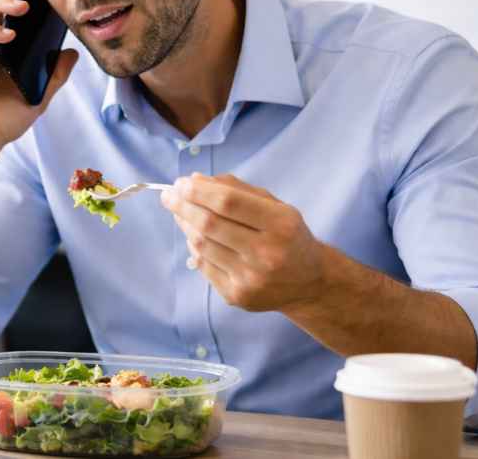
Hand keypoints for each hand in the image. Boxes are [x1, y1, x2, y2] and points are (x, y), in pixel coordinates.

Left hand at [160, 173, 327, 312]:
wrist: (309, 283)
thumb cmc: (288, 236)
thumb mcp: (275, 206)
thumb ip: (237, 190)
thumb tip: (194, 180)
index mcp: (281, 224)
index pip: (228, 202)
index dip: (198, 191)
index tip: (180, 183)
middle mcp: (267, 253)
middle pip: (210, 224)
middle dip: (182, 206)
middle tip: (168, 196)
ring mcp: (251, 278)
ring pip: (202, 245)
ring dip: (185, 225)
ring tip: (179, 213)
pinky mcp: (238, 296)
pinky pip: (204, 266)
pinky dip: (194, 247)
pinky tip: (194, 236)